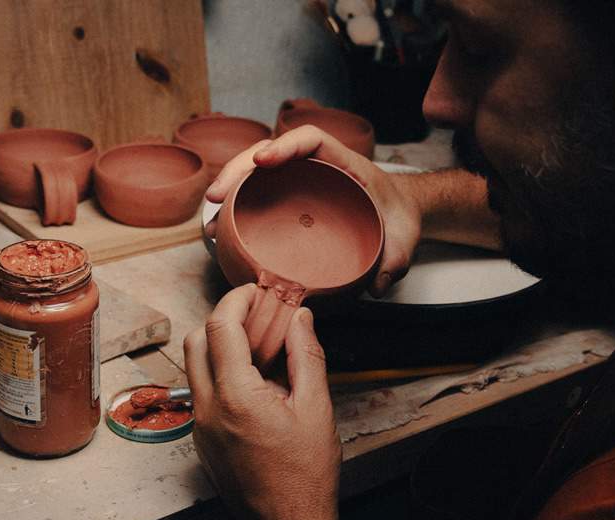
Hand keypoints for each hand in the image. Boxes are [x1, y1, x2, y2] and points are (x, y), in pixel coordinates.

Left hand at [184, 284, 340, 519]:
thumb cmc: (305, 477)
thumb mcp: (316, 408)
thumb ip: (306, 355)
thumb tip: (300, 319)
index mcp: (236, 397)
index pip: (221, 328)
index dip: (237, 301)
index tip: (255, 292)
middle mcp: (208, 409)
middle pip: (196, 341)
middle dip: (222, 319)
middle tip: (256, 316)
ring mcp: (200, 428)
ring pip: (195, 368)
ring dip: (219, 346)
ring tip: (259, 347)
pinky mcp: (202, 441)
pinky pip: (202, 394)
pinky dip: (220, 374)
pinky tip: (254, 382)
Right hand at [205, 126, 421, 296]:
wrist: (401, 215)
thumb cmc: (399, 217)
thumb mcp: (404, 239)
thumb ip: (396, 261)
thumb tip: (377, 285)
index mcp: (345, 163)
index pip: (310, 139)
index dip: (284, 145)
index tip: (263, 161)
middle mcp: (317, 167)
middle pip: (270, 152)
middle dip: (238, 169)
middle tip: (216, 196)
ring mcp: (301, 182)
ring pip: (258, 174)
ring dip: (230, 188)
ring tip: (209, 217)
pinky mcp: (292, 201)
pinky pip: (261, 195)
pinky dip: (239, 207)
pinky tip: (222, 228)